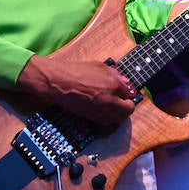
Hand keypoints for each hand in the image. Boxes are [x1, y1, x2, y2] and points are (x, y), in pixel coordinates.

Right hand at [18, 55, 137, 124]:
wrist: (59, 84)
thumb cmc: (76, 72)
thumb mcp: (99, 67)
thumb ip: (115, 75)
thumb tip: (125, 82)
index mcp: (113, 84)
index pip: (129, 93)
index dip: (128, 92)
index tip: (125, 92)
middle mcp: (110, 100)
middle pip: (128, 109)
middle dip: (128, 106)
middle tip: (124, 102)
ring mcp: (101, 111)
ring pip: (119, 119)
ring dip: (120, 114)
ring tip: (116, 108)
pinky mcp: (92, 118)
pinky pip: (107, 122)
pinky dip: (110, 119)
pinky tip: (105, 112)